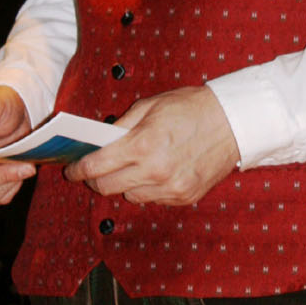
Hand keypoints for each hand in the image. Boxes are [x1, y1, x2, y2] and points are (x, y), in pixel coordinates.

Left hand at [65, 86, 238, 205]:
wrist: (233, 122)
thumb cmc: (192, 107)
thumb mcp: (152, 105)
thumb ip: (122, 125)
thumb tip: (99, 141)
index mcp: (142, 145)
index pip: (96, 167)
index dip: (78, 170)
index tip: (72, 170)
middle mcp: (154, 171)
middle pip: (107, 188)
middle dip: (96, 179)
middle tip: (97, 169)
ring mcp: (169, 188)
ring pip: (129, 196)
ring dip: (125, 183)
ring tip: (135, 166)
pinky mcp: (183, 197)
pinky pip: (152, 199)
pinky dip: (148, 188)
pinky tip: (158, 171)